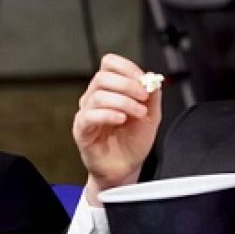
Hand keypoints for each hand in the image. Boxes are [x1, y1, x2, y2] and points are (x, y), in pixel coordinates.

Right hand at [72, 54, 161, 203]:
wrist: (126, 169)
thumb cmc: (133, 144)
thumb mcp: (151, 117)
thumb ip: (152, 97)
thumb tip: (153, 79)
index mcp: (110, 90)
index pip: (110, 64)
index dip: (127, 67)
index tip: (144, 79)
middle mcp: (94, 98)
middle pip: (103, 77)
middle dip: (128, 85)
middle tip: (144, 97)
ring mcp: (86, 113)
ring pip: (98, 95)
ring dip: (123, 101)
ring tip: (139, 114)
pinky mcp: (82, 130)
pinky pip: (90, 116)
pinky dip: (108, 114)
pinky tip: (121, 120)